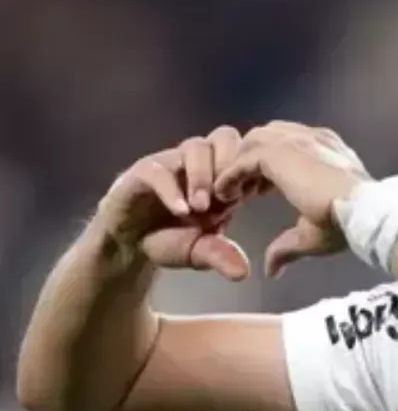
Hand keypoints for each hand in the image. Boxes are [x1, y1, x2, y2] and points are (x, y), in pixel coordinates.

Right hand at [95, 126, 264, 280]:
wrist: (126, 245)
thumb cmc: (169, 240)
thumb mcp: (199, 252)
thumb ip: (220, 255)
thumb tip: (243, 273)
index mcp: (222, 175)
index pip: (246, 152)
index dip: (253, 169)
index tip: (257, 194)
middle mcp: (200, 162)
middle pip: (225, 137)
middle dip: (232, 163)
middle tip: (231, 197)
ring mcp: (171, 162)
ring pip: (195, 147)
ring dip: (203, 176)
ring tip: (201, 209)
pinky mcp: (143, 171)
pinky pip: (159, 170)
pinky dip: (172, 190)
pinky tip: (181, 212)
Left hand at [214, 121, 372, 275]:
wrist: (361, 214)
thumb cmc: (347, 224)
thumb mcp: (313, 234)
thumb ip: (288, 245)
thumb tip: (271, 270)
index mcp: (326, 150)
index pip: (289, 145)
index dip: (270, 168)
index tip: (258, 192)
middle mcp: (311, 138)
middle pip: (267, 136)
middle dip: (251, 159)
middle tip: (242, 191)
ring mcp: (295, 141)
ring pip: (251, 143)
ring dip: (238, 165)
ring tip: (229, 193)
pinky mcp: (278, 152)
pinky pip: (243, 159)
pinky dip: (230, 175)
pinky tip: (224, 194)